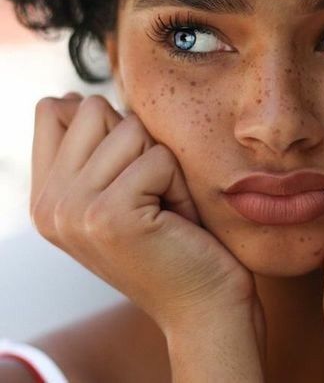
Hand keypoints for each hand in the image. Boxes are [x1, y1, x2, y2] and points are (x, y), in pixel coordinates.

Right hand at [30, 93, 260, 334]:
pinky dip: (179, 184)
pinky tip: (176, 220)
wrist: (202, 303)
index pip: (53, 109)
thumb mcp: (117, 190)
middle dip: (139, 143)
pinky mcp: (109, 216)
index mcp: (46, 195)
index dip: (104, 123)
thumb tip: (76, 97)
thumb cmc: (171, 238)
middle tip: (151, 192)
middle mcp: (48, 204)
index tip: (127, 169)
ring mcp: (73, 211)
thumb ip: (90, 148)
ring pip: (130, 128)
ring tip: (164, 206)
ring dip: (162, 164)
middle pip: (96, 109)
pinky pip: (159, 158)